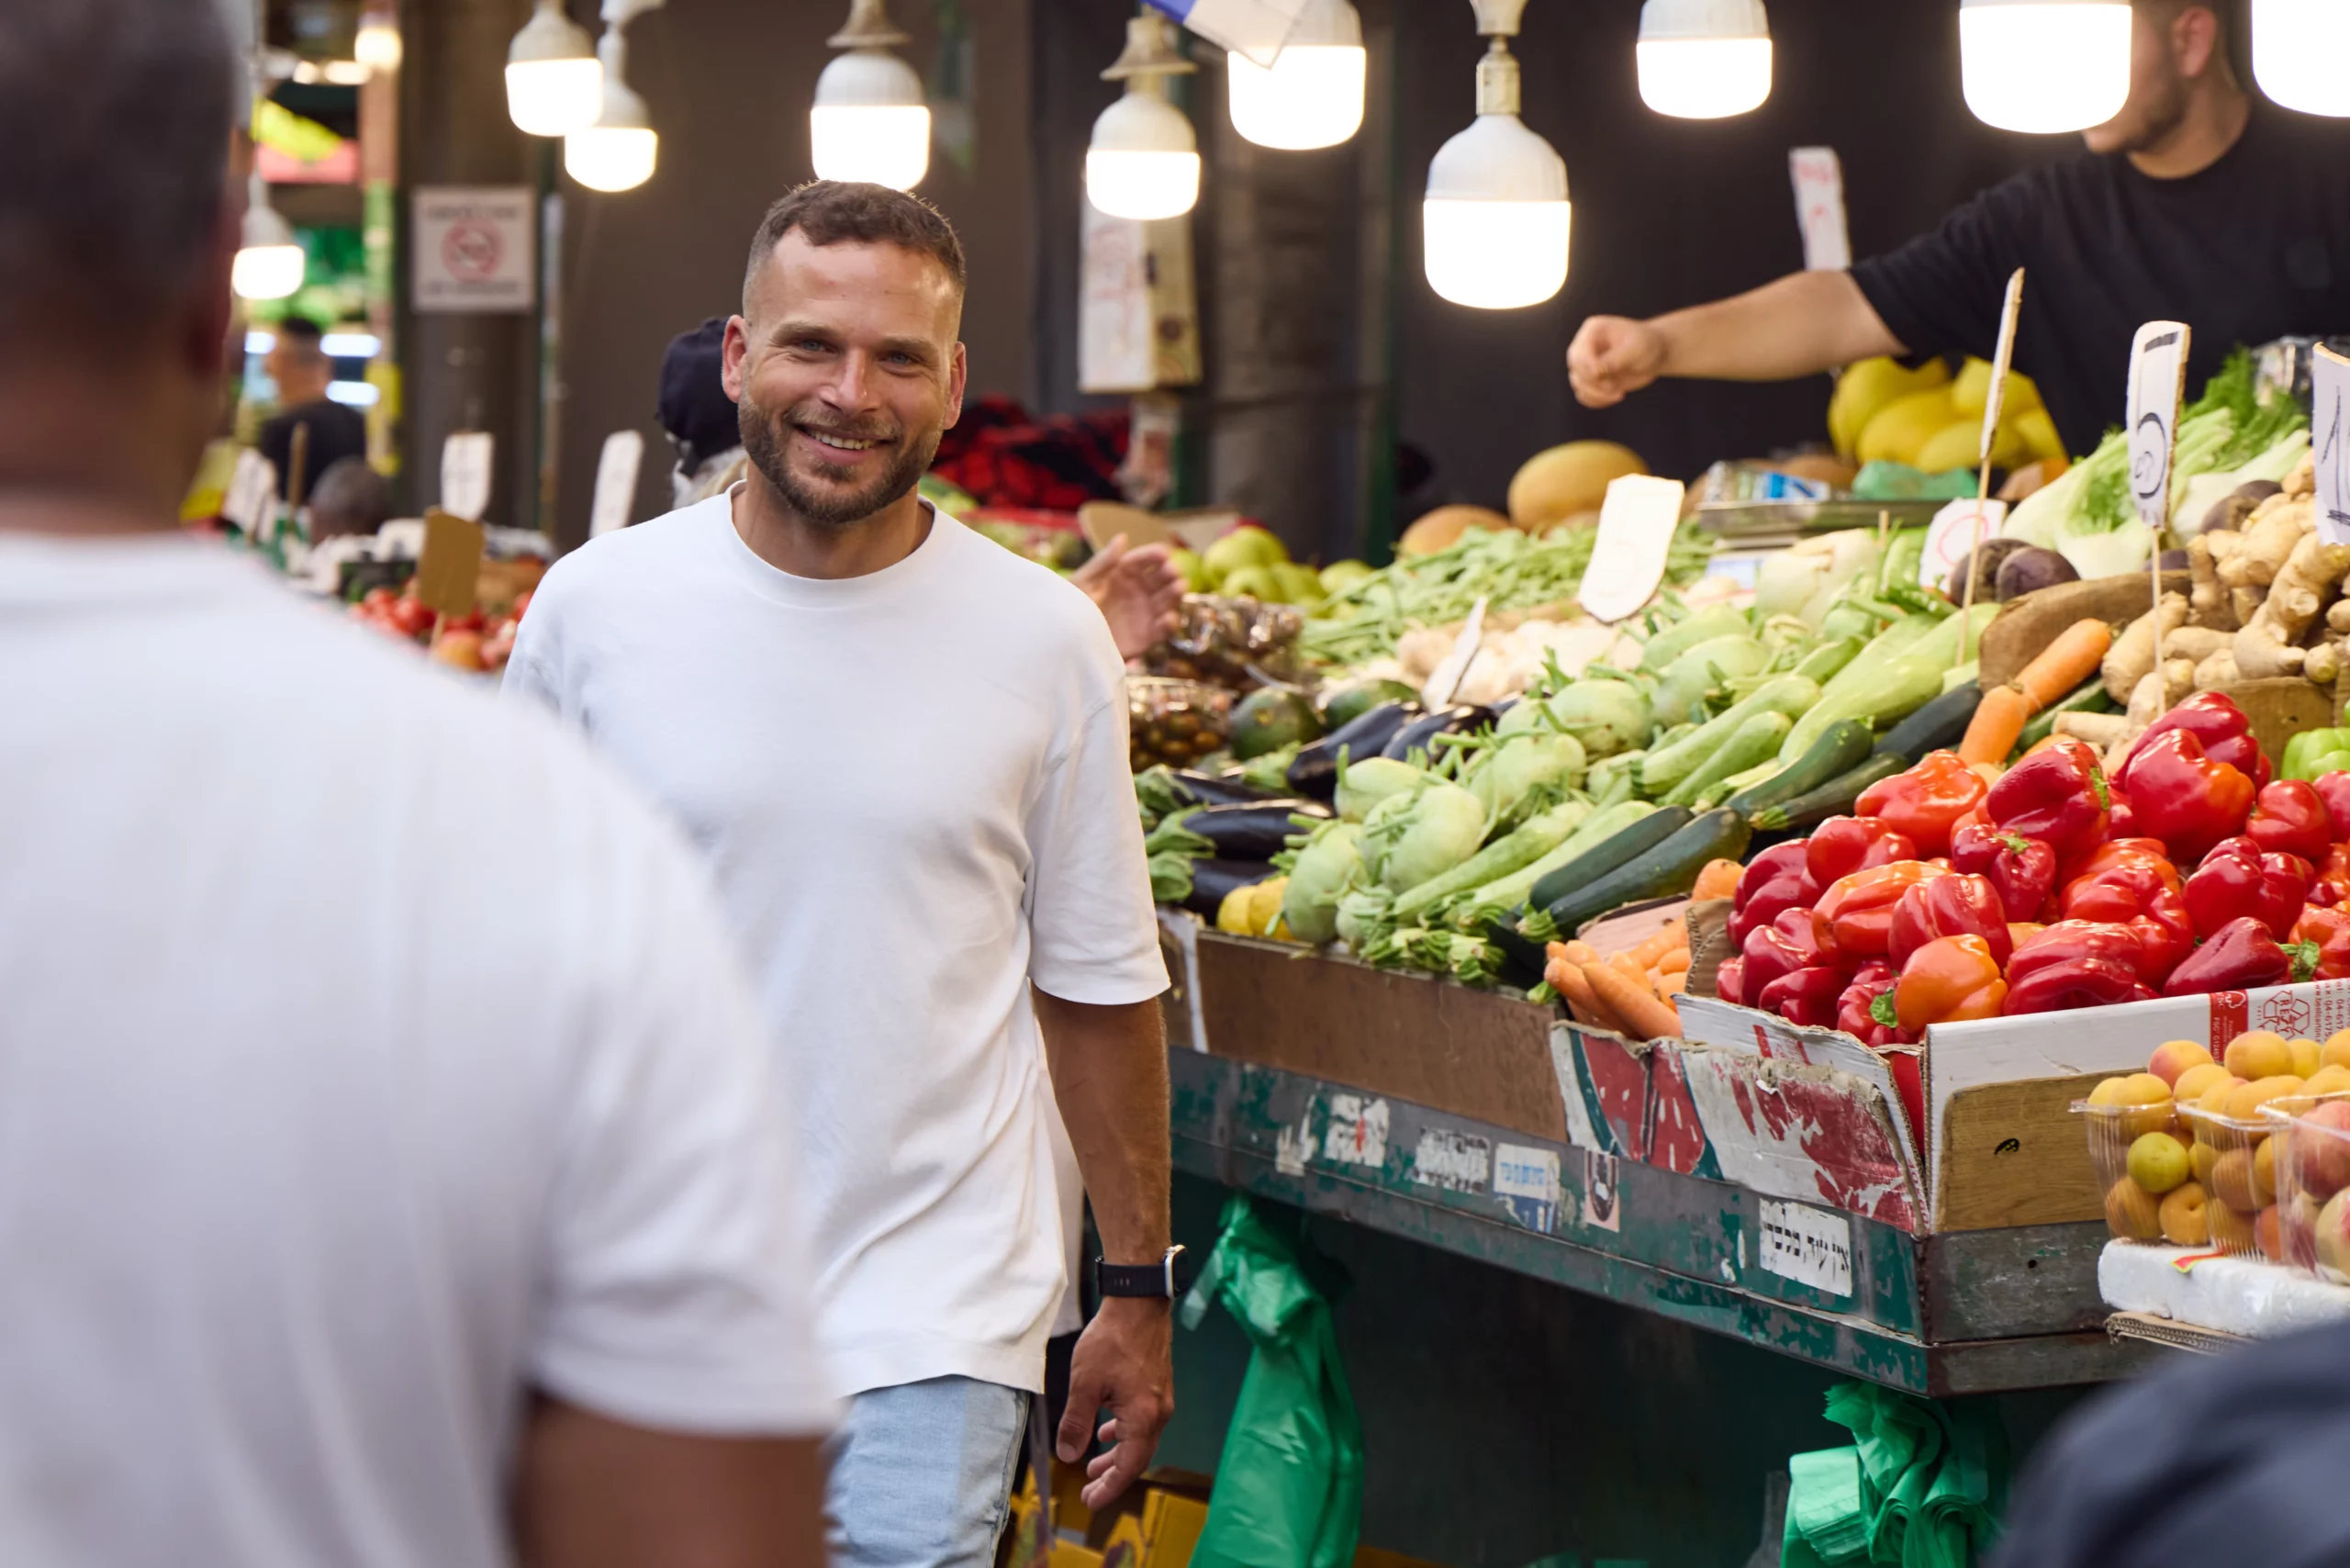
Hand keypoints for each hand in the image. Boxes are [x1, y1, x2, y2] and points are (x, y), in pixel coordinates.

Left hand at [1057, 1295, 1173, 1509]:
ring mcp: (1161, 1400)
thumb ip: (1076, 1422)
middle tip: (1089, 1491)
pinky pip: (1141, 1422)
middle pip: (1137, 1457)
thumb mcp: (1084, 1384)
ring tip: (1094, 1466)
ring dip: (1117, 1455)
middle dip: (1112, 1477)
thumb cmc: (1112, 1340)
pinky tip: (1106, 1430)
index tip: (1091, 1502)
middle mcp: (1158, 1413)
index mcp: (1143, 1417)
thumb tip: (1068, 1455)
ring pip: (1139, 1439)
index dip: (1109, 1488)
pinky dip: (1123, 1433)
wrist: (1138, 1304)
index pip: (1129, 1466)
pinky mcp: (1157, 1387)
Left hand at [1070, 534, 1184, 660]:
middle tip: (1174, 571)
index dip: (1154, 555)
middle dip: (1171, 573)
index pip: (1143, 560)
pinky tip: (1168, 618)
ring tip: (1179, 587)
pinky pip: (1163, 630)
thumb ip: (1102, 562)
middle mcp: (1138, 591)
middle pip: (1161, 578)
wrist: (1066, 646)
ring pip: (1167, 601)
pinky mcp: (1146, 637)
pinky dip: (1169, 625)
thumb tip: (1122, 537)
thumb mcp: (1082, 584)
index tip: (1163, 553)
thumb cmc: (1069, 610)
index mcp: (1122, 575)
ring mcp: (1144, 614)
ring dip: (1175, 594)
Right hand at [1566, 315, 1666, 408]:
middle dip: (1593, 382)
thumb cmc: (1646, 345)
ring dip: (1596, 394)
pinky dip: (1597, 401)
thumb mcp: (1635, 349)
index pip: (1580, 351)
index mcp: (1592, 331)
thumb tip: (1596, 372)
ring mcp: (1585, 364)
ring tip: (1618, 393)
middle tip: (1615, 388)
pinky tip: (1615, 397)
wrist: (1655, 353)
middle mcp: (1584, 346)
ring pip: (1578, 384)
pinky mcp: (1590, 380)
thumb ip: (1614, 360)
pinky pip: (1584, 395)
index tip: (1601, 375)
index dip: (1588, 365)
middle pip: (1576, 368)